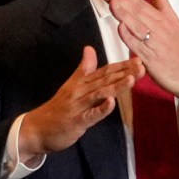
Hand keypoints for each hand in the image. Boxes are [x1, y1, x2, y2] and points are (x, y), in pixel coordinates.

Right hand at [17, 47, 145, 162]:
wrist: (36, 129)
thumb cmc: (58, 109)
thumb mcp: (71, 86)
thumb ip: (83, 69)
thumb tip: (90, 49)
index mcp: (81, 83)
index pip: (104, 71)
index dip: (121, 65)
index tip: (138, 58)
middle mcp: (80, 91)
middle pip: (105, 80)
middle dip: (124, 72)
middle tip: (141, 65)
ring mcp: (78, 106)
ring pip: (100, 94)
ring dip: (116, 86)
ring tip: (132, 79)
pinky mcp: (76, 121)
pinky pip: (91, 115)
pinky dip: (101, 109)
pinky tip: (112, 102)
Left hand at [104, 0, 178, 123]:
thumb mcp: (175, 23)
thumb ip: (164, 4)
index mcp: (161, 20)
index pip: (141, 3)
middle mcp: (158, 29)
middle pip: (136, 12)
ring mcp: (155, 44)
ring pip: (136, 26)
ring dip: (124, 14)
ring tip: (112, 2)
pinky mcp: (152, 59)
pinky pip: (139, 47)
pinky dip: (130, 37)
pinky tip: (121, 28)